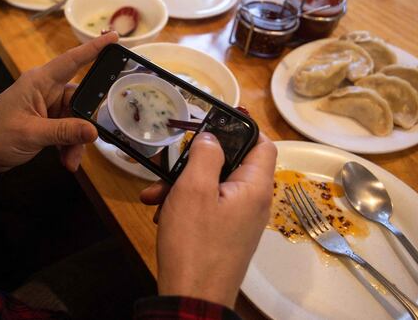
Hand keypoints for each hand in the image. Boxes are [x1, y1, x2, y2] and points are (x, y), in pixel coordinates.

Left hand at [0, 32, 118, 177]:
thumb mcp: (30, 134)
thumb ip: (63, 132)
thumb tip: (93, 131)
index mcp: (39, 81)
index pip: (72, 60)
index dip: (94, 48)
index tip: (115, 37)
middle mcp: (45, 90)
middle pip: (79, 99)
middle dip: (85, 123)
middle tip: (88, 141)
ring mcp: (47, 107)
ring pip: (76, 120)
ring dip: (76, 141)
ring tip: (70, 161)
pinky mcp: (47, 122)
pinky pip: (68, 131)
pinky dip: (69, 147)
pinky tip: (67, 162)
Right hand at [140, 132, 276, 307]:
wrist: (191, 297)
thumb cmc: (194, 243)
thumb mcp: (193, 190)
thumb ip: (206, 155)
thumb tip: (212, 138)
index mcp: (254, 188)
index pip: (263, 144)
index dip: (242, 128)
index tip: (215, 120)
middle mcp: (253, 203)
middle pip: (231, 164)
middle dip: (196, 162)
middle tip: (171, 164)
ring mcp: (239, 220)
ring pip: (213, 186)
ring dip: (182, 185)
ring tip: (154, 194)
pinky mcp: (224, 234)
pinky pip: (207, 207)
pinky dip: (184, 204)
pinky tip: (159, 211)